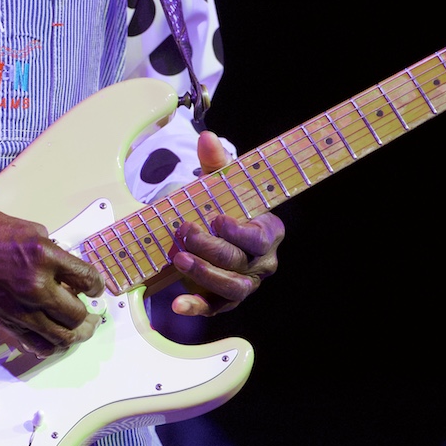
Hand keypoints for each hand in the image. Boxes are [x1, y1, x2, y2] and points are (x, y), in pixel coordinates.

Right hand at [0, 204, 104, 356]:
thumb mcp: (28, 229)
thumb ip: (53, 250)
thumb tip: (67, 270)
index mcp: (45, 257)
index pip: (87, 279)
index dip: (96, 286)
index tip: (94, 288)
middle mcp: (36, 287)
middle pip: (77, 314)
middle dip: (87, 313)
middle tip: (90, 311)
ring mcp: (22, 309)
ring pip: (62, 336)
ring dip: (76, 335)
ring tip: (82, 331)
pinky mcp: (8, 322)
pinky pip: (37, 344)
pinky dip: (52, 346)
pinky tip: (57, 341)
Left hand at [171, 131, 284, 315]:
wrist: (215, 229)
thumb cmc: (224, 205)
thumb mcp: (221, 183)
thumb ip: (216, 163)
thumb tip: (206, 138)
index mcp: (269, 233)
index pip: (258, 237)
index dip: (239, 231)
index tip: (217, 219)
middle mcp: (261, 263)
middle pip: (238, 261)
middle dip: (209, 247)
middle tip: (184, 231)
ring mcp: (244, 284)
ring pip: (229, 287)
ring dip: (202, 274)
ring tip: (178, 259)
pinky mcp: (224, 300)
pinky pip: (212, 308)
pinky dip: (195, 307)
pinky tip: (176, 304)